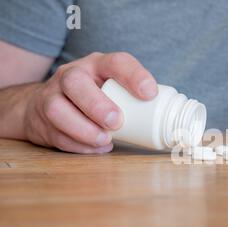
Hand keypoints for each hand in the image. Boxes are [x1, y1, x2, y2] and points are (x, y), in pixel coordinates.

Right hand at [23, 52, 156, 152]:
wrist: (44, 103)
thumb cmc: (94, 96)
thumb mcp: (112, 88)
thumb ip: (133, 99)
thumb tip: (170, 125)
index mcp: (98, 65)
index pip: (116, 62)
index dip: (134, 75)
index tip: (150, 94)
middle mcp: (72, 76)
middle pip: (76, 83)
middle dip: (97, 104)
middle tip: (116, 122)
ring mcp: (52, 96)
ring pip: (58, 109)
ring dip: (84, 129)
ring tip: (105, 140)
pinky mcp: (41, 120)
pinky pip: (56, 133)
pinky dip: (78, 145)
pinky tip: (95, 149)